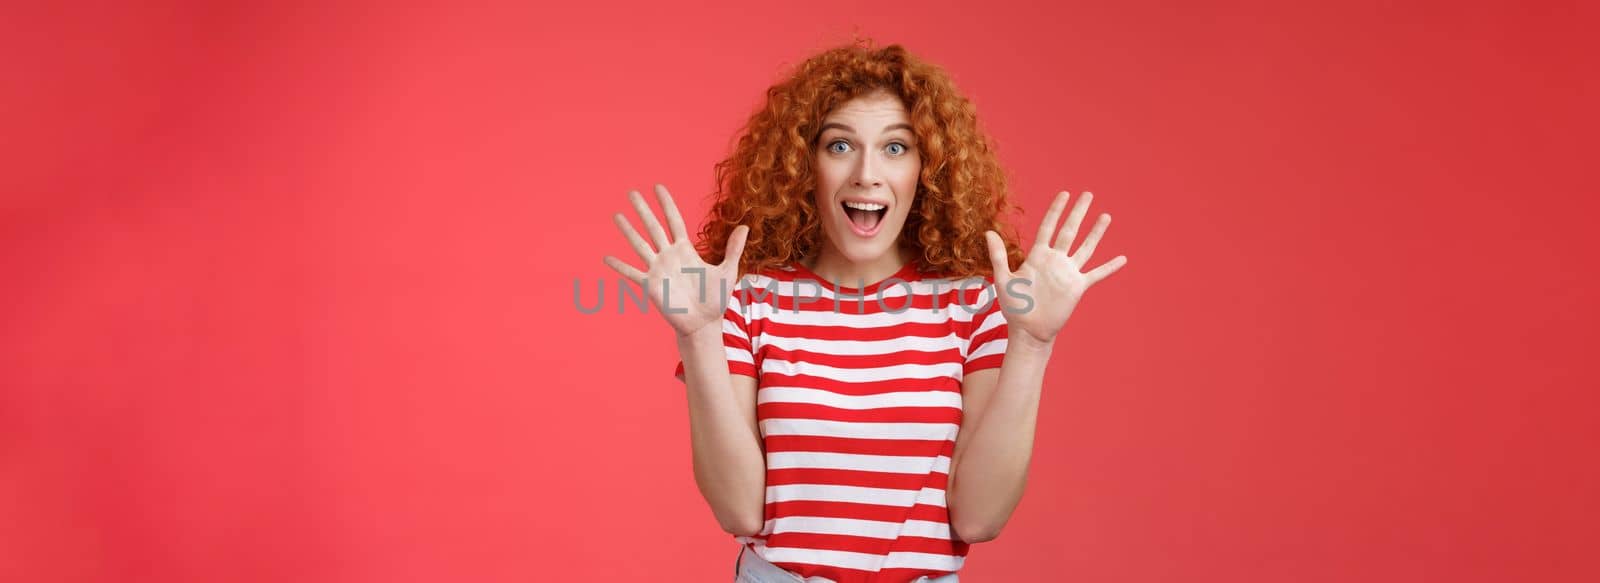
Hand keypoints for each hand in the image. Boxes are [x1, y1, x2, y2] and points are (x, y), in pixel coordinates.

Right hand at [604, 184, 748, 337]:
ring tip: (617, 215)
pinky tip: (607, 258)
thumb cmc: (716, 299)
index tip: (658, 187)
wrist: (704, 323)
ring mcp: (658, 269)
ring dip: (628, 230)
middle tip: (632, 192)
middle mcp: (669, 256)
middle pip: (653, 227)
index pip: (674, 220)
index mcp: (686, 250)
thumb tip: (745, 226)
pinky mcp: (651, 286)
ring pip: (640, 245)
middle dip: (643, 210)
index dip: (667, 204)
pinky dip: (620, 266)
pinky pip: (632, 273)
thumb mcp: (728, 270)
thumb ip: (734, 248)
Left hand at [984, 191, 1127, 346]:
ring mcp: (1068, 273)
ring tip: (1106, 216)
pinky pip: (1096, 274)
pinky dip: (1109, 267)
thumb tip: (988, 231)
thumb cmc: (1014, 306)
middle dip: (1078, 212)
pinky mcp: (1077, 287)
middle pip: (1069, 231)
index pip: (1048, 227)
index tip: (1064, 194)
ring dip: (1096, 232)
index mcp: (1037, 256)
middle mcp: (1055, 260)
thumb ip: (998, 255)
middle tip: (1088, 194)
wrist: (1028, 330)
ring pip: (1086, 247)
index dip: (1056, 210)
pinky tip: (1122, 258)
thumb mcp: (1003, 279)